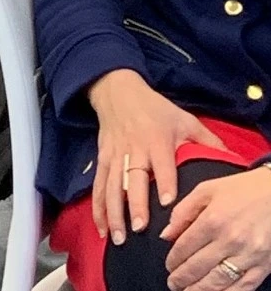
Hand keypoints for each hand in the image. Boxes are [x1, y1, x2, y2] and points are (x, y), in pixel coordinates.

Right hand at [89, 69, 227, 242]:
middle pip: (133, 179)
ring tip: (118, 237)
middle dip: (135, 204)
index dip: (164, 183)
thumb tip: (230, 159)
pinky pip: (99, 184)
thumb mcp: (183, 119)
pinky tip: (102, 226)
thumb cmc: (154, 108)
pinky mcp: (103, 157)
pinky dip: (98, 206)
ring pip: (112, 185)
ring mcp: (116, 154)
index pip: (162, 164)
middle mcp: (134, 148)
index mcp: (156, 139)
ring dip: (114, 211)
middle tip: (139, 229)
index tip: (167, 204)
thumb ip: (206, 140)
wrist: (117, 92)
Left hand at [163, 167, 270, 290]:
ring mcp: (248, 256)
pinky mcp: (264, 266)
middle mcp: (229, 240)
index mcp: (212, 220)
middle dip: (182, 279)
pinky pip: (243, 287)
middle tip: (173, 284)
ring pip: (218, 282)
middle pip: (198, 267)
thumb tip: (167, 234)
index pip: (185, 247)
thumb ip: (183, 211)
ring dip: (200, 290)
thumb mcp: (206, 190)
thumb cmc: (242, 190)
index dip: (173, 260)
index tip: (169, 266)